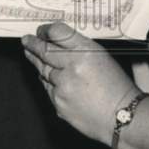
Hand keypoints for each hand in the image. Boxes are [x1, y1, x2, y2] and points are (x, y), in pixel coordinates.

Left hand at [22, 22, 138, 144]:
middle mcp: (72, 67)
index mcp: (86, 52)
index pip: (57, 33)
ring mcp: (63, 87)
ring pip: (43, 70)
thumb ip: (78, 48)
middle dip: (33, 44)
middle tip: (26, 40)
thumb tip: (57, 42)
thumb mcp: (101, 57)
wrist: (122, 117)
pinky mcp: (58, 103)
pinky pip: (47, 88)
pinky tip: (49, 77)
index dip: (45, 30)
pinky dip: (47, 82)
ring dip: (37, 62)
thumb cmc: (116, 87)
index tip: (40, 31)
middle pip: (44, 51)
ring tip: (31, 55)